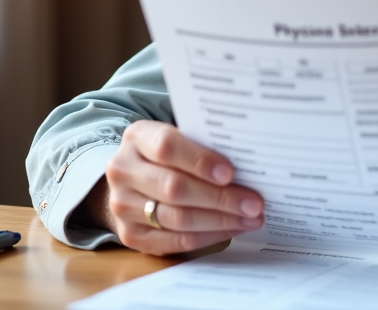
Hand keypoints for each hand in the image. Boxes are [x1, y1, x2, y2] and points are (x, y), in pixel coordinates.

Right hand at [85, 120, 264, 255]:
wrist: (132, 179)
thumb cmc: (169, 155)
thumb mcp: (179, 137)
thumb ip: (203, 145)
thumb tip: (249, 162)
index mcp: (137, 137)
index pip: (167, 147)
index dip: (200, 161)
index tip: (231, 173)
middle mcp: (123, 170)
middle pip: (175, 188)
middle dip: (221, 198)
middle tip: (254, 203)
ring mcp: (122, 205)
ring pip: (178, 218)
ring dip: (220, 220)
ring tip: (250, 218)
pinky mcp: (130, 234)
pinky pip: (175, 240)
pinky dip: (209, 236)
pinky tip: (231, 229)